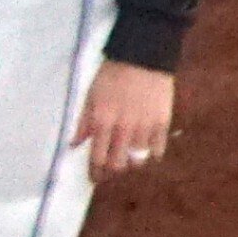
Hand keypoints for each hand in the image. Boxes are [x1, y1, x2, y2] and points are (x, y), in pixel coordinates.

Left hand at [80, 60, 174, 177]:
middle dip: (112, 172)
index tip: (94, 178)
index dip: (95, 172)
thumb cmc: (111, 76)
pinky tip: (147, 154)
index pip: (97, 158)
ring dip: (132, 164)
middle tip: (111, 171)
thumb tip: (74, 144)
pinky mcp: (163, 122)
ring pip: (139, 160)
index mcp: (102, 122)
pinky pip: (158, 148)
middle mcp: (123, 129)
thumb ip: (83, 123)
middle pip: (118, 164)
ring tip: (128, 162)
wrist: (142, 58)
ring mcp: (145, 127)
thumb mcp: (90, 96)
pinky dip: (152, 155)